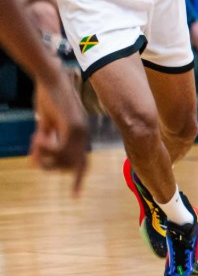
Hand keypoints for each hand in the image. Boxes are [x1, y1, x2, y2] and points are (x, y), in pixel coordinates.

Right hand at [29, 71, 87, 194]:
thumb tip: (34, 163)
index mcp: (81, 135)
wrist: (51, 79)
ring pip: (66, 159)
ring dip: (48, 158)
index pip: (83, 162)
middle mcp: (84, 134)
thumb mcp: (45, 125)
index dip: (78, 179)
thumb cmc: (47, 99)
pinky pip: (61, 148)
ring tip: (37, 143)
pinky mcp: (72, 125)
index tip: (74, 196)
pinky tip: (38, 139)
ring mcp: (80, 130)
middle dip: (53, 167)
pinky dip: (48, 148)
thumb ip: (42, 144)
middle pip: (71, 165)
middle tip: (37, 157)